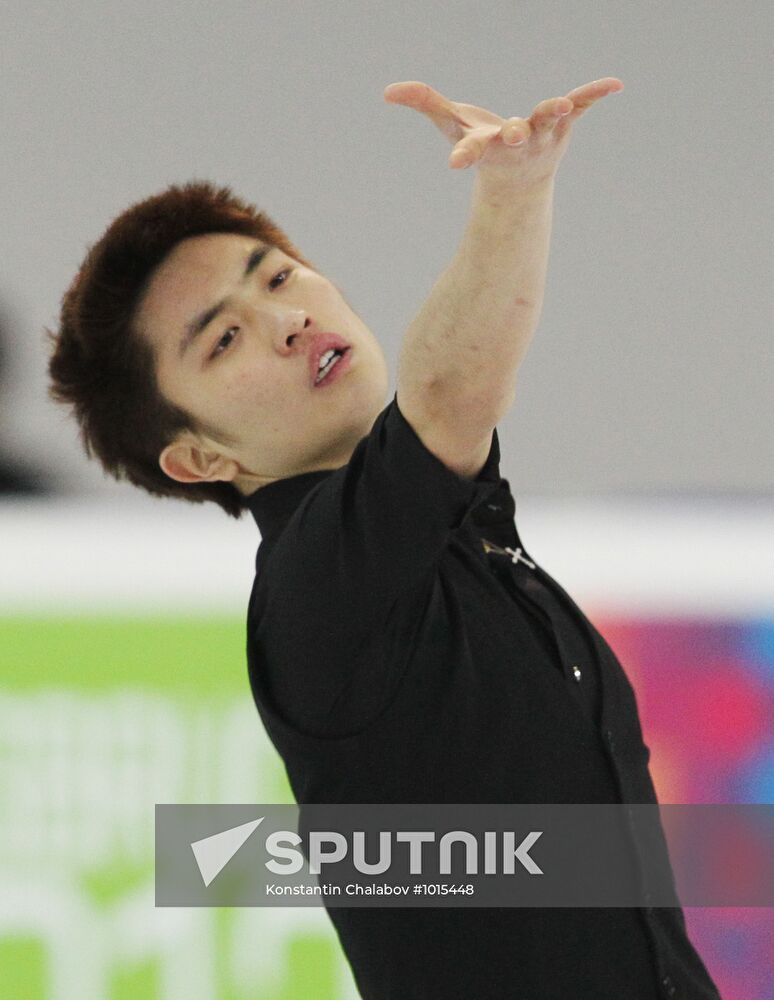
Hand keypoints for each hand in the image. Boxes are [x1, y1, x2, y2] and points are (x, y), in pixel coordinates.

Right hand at [383, 77, 623, 188]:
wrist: (522, 180)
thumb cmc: (484, 147)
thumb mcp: (453, 125)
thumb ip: (424, 103)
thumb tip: (388, 91)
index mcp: (488, 147)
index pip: (473, 149)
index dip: (464, 154)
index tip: (454, 165)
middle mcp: (515, 142)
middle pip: (512, 136)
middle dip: (513, 133)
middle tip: (512, 133)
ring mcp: (542, 133)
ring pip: (547, 120)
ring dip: (553, 111)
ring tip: (558, 104)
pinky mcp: (563, 123)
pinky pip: (580, 106)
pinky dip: (595, 94)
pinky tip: (615, 84)